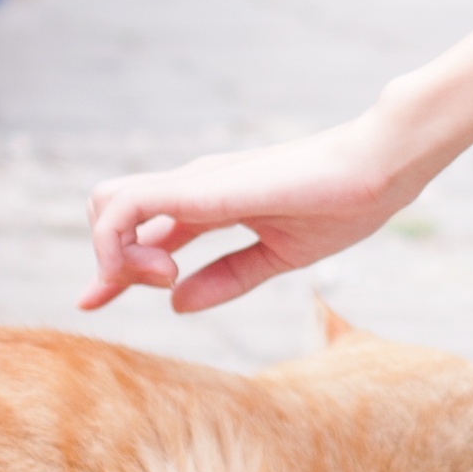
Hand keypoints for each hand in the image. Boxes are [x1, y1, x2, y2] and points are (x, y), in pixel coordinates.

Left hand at [82, 111, 428, 314]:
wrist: (379, 167)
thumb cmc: (343, 204)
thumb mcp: (277, 256)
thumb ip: (227, 278)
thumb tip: (176, 305)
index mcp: (208, 202)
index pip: (137, 230)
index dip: (108, 268)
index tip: (93, 301)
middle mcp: (192, 186)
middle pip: (108, 210)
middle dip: (110, 259)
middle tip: (159, 285)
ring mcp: (194, 182)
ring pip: (107, 202)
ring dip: (113, 252)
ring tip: (163, 277)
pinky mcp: (202, 185)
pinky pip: (130, 205)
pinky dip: (124, 242)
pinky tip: (164, 271)